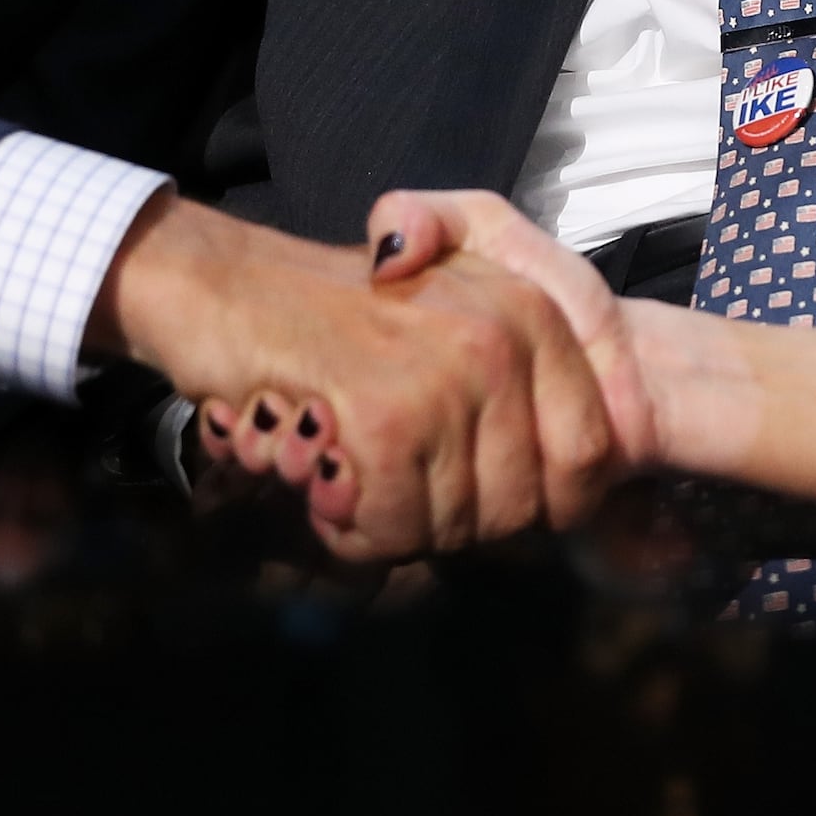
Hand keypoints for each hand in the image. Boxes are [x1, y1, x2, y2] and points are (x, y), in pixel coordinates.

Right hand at [93, 195, 619, 563]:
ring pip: (457, 526)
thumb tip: (578, 476)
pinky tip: (321, 484)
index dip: (537, 501)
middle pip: (521, 506)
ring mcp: (449, 379)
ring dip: (393, 525)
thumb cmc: (337, 309)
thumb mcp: (456, 299)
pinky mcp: (388, 420)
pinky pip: (393, 529)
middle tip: (390, 481)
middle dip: (451, 519)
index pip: (590, 454)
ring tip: (351, 471)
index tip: (471, 491)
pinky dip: (350, 528)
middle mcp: (505, 338)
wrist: (225, 286)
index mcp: (536, 312)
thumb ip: (530, 367)